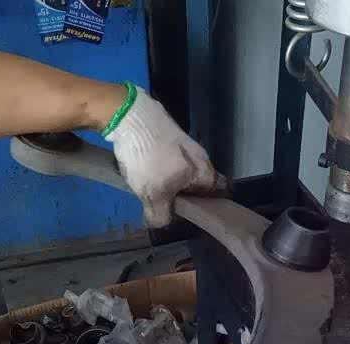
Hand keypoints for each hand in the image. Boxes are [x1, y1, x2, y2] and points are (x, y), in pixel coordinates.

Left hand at [104, 87, 215, 227]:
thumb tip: (160, 221)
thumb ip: (161, 216)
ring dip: (169, 179)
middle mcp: (201, 156)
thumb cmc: (149, 159)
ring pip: (182, 169)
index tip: (190, 212)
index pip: (220, 192)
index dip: (208, 205)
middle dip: (183, 194)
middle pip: (198, 183)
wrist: (129, 116)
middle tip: (165, 202)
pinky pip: (169, 157)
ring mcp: (185, 143)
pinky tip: (141, 166)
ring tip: (148, 184)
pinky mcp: (169, 133)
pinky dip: (159, 164)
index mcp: (205, 171)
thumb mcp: (154, 196)